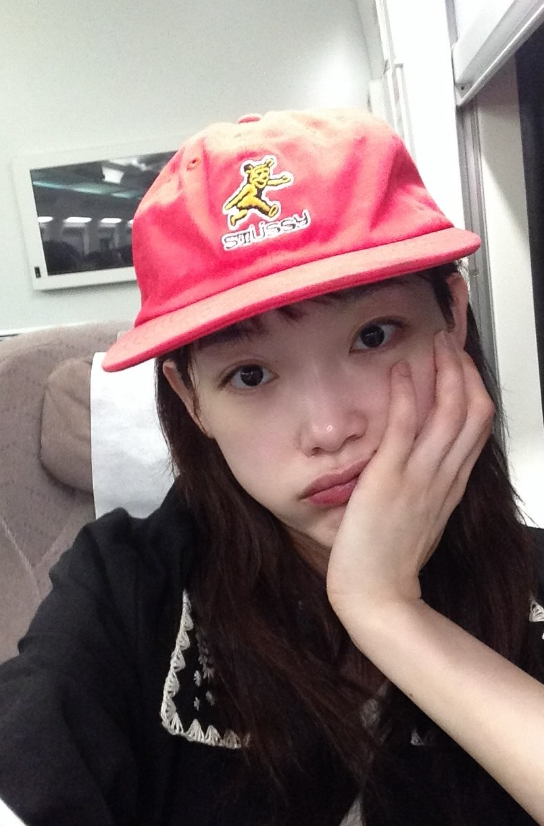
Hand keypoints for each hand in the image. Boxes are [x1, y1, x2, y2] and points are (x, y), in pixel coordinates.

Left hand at [326, 331, 493, 630]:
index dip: (473, 388)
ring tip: (434, 344)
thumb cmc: (391, 559)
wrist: (376, 595)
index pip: (476, 425)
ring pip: (448, 412)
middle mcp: (443, 476)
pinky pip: (404, 429)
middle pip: (472, 411)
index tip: (459, 365)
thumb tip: (422, 459)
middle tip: (448, 343)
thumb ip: (428, 485)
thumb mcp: (421, 516)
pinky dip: (406, 395)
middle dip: (464, 369)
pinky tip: (399, 372)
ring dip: (443, 371)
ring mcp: (419, 477)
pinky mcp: (389, 480)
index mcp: (450, 484)